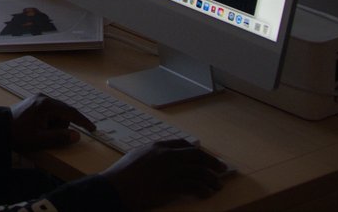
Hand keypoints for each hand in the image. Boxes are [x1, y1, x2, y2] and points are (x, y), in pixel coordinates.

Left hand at [8, 93, 91, 150]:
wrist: (0, 127)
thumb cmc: (19, 134)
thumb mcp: (40, 139)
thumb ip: (59, 137)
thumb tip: (76, 136)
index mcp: (46, 105)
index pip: (71, 112)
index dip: (83, 121)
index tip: (93, 129)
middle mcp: (44, 98)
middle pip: (64, 112)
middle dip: (61, 126)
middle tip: (48, 135)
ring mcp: (39, 98)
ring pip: (58, 112)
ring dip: (55, 124)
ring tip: (41, 132)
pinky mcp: (35, 101)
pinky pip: (50, 111)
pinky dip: (50, 120)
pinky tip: (39, 127)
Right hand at [102, 139, 227, 209]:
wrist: (116, 187)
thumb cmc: (122, 174)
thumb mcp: (137, 156)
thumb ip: (152, 155)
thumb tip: (163, 158)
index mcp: (158, 146)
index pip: (183, 144)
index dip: (197, 151)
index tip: (204, 157)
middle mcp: (167, 155)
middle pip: (196, 155)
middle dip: (211, 162)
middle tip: (221, 169)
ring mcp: (170, 170)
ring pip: (198, 171)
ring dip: (211, 179)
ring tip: (218, 185)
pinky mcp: (171, 186)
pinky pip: (193, 186)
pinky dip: (203, 189)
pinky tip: (207, 193)